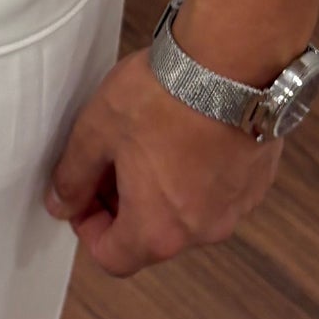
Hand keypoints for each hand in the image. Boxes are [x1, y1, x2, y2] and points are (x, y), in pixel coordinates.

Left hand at [42, 0, 318, 277]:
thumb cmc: (165, 95)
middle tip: (111, 159)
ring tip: (148, 140)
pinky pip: (216, 191)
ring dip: (161, 189)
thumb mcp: (97, 130)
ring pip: (185, 214)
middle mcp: (202, 231)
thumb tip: (61, 203)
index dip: (88, 228)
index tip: (82, 193)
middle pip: (151, 237)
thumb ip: (74, 175)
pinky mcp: (257, 181)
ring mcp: (235, 207)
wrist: (232, 60)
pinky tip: (184, 133)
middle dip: (123, 205)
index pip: (113, 257)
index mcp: (158, 230)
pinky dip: (196, 174)